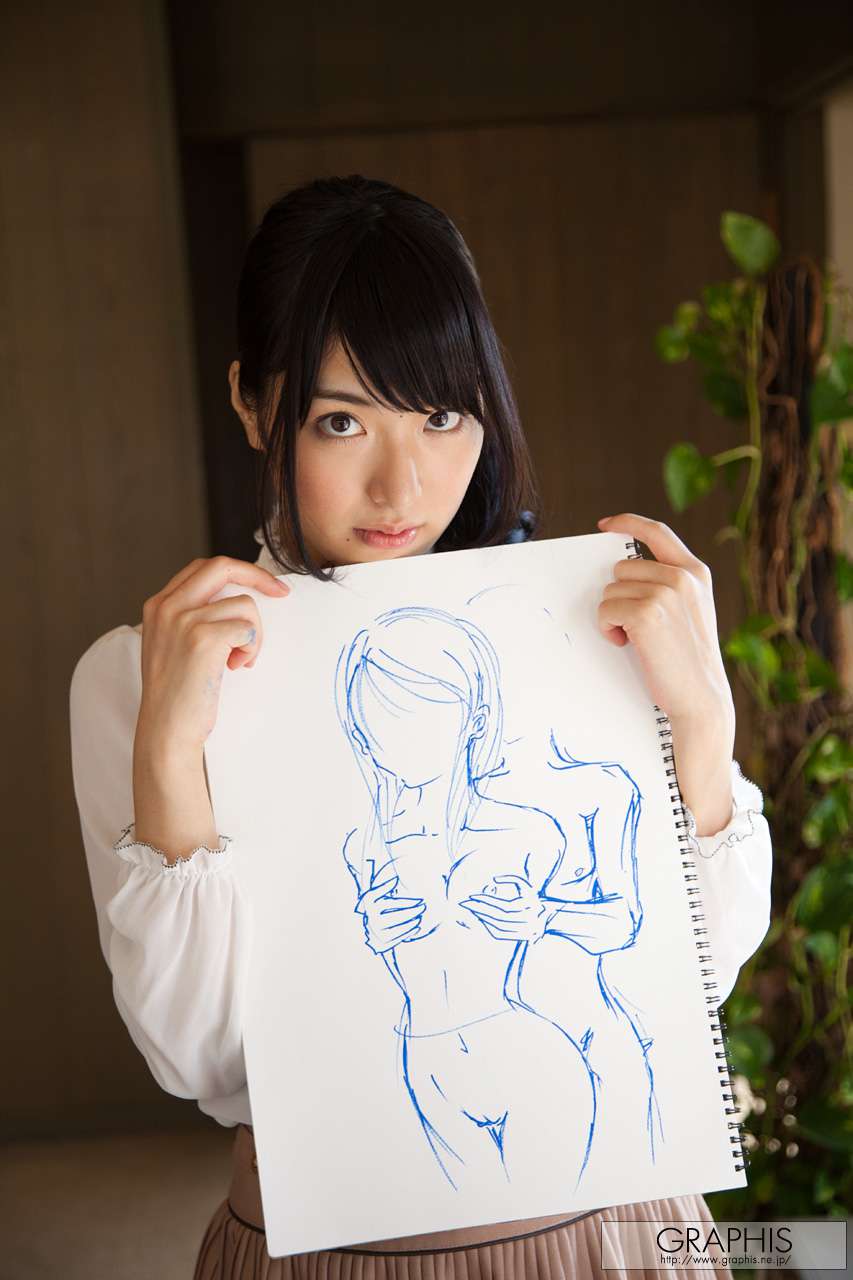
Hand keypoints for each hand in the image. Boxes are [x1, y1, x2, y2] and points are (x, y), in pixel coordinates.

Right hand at [136, 555, 290, 757]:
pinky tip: (237, 667)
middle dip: (258, 576)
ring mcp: (183, 620)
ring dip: (253, 634)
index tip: (263, 583)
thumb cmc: (178, 694)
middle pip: (222, 567)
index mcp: (159, 605)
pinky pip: (247, 627)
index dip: (238, 571)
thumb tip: (237, 599)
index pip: (202, 567)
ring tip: (239, 661)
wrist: (166, 729)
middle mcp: (167, 606)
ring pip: (243, 604)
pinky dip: (251, 648)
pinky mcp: (203, 638)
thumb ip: (193, 616)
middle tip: (281, 593)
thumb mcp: (173, 644)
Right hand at [356, 863, 425, 953]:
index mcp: (369, 904)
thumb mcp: (375, 896)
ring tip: (419, 917)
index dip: (407, 901)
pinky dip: (409, 932)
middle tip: (423, 907)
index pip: (391, 902)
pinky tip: (416, 927)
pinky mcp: (383, 942)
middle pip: (397, 916)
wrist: (370, 930)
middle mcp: (371, 919)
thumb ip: (383, 886)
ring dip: (412, 922)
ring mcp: (377, 932)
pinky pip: (399, 938)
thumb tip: (395, 878)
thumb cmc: (377, 908)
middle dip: (412, 911)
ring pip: (399, 928)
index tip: (419, 899)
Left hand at [460, 873, 549, 942]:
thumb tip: (493, 880)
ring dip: (483, 918)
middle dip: (480, 909)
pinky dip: (489, 928)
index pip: (503, 905)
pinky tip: (481, 919)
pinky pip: (501, 935)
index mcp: (530, 906)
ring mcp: (525, 931)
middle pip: (498, 917)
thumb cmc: (531, 895)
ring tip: (473, 910)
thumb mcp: (524, 884)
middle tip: (466, 903)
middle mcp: (529, 920)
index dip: (487, 900)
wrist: (547, 912)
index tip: (473, 896)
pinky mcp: (521, 938)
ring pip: (499, 927)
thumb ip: (510, 878)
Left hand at [596, 513, 735, 730]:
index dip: (628, 523)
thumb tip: (623, 571)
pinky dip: (607, 628)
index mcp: (696, 573)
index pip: (657, 531)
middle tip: (636, 625)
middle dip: (620, 595)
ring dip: (613, 615)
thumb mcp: (691, 611)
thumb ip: (669, 584)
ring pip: (610, 590)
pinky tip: (627, 644)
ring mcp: (664, 594)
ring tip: (636, 638)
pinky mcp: (645, 614)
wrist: (702, 698)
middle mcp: (682, 577)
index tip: (606, 525)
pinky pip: (605, 609)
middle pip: (622, 568)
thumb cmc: (689, 660)